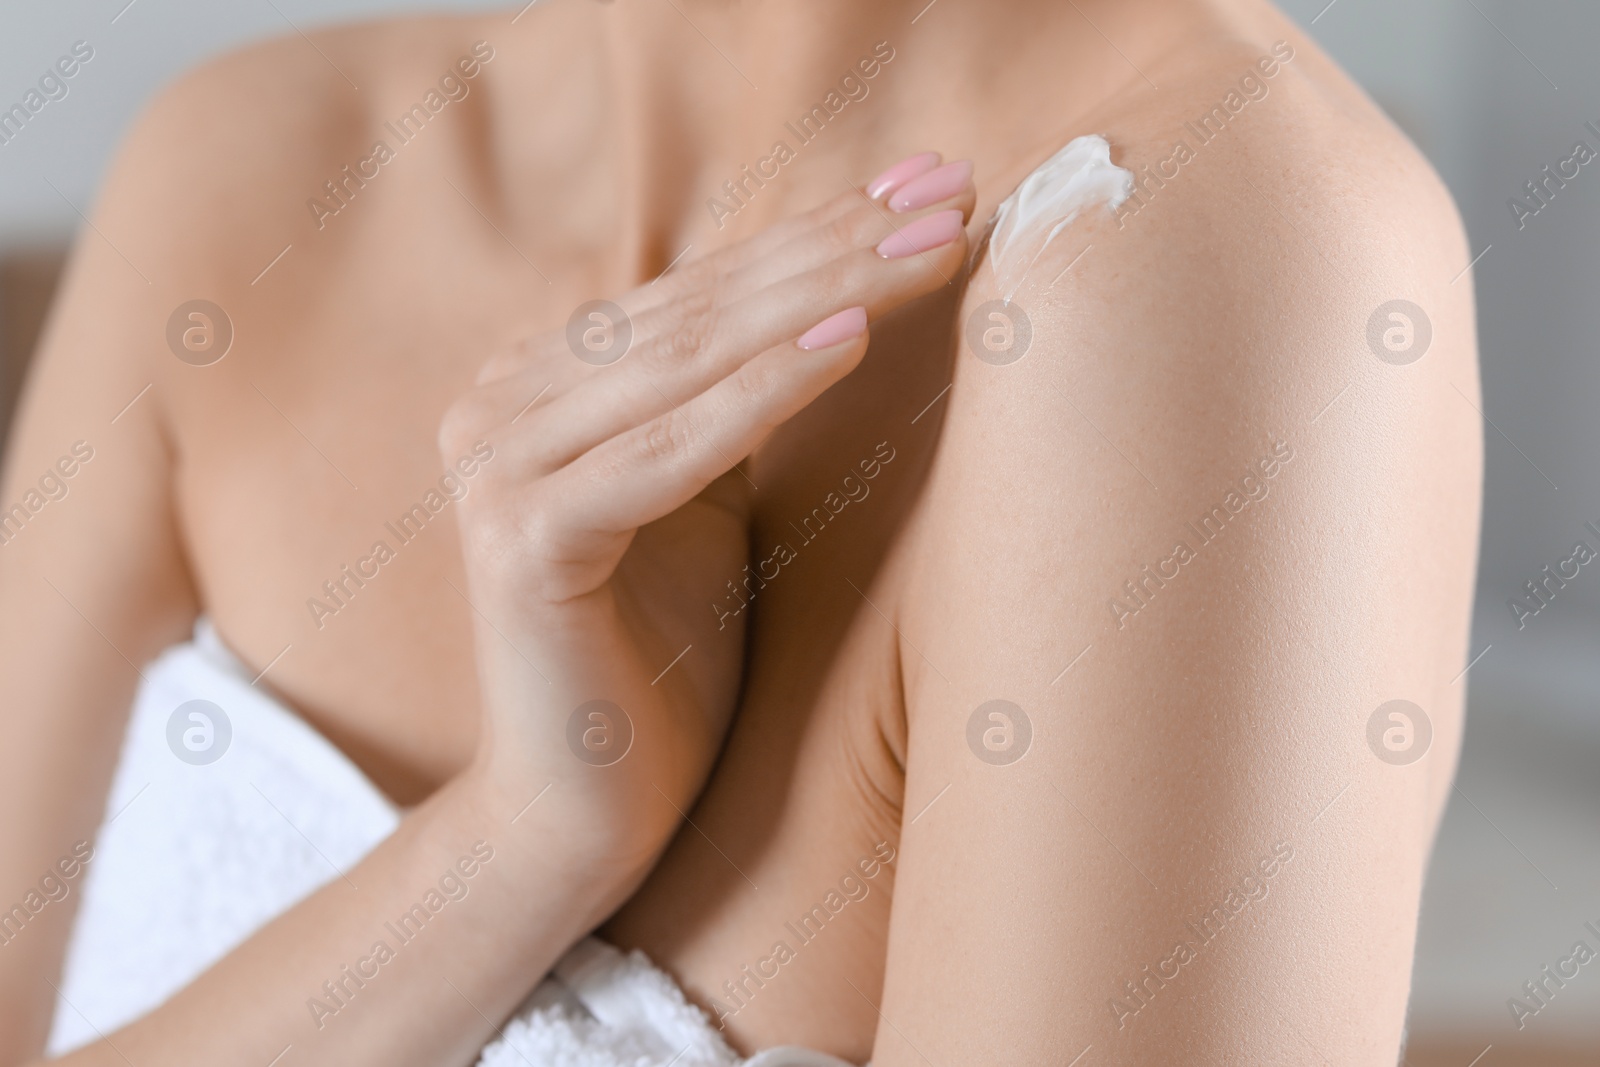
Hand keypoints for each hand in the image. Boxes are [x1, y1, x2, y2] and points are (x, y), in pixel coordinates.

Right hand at [441, 162, 973, 893]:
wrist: (586, 804)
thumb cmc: (663, 654)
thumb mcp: (708, 495)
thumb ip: (732, 394)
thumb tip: (837, 289)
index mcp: (542, 381)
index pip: (706, 287)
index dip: (823, 232)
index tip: (935, 184)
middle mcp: (502, 402)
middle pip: (705, 308)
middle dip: (843, 245)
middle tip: (958, 191)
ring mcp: (497, 465)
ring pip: (691, 359)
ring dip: (826, 294)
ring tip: (934, 246)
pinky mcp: (520, 537)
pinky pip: (666, 451)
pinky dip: (761, 394)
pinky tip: (852, 339)